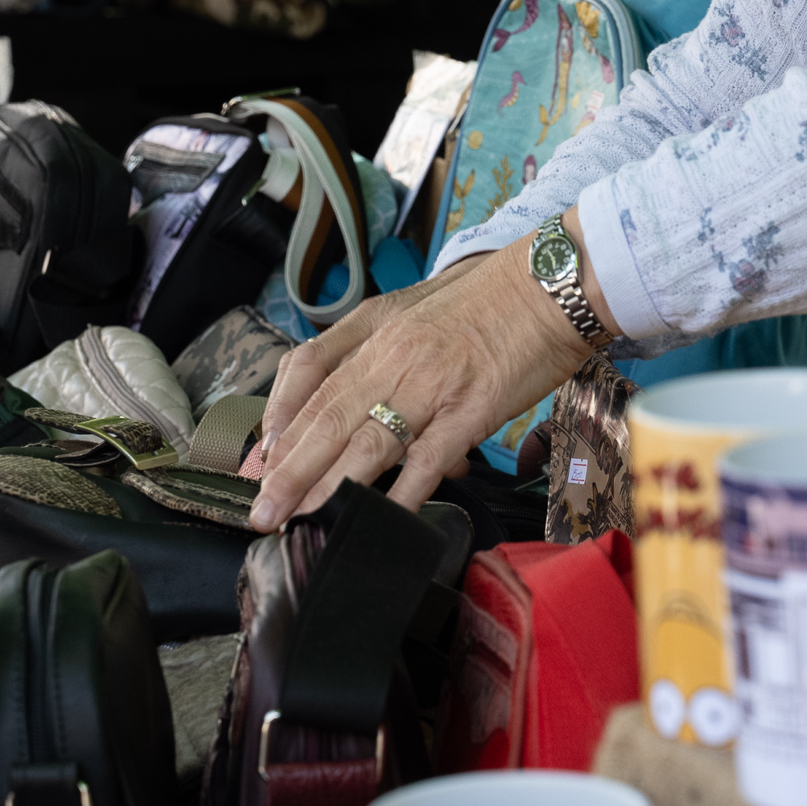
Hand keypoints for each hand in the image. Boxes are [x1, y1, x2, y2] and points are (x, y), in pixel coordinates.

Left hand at [247, 236, 593, 529]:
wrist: (550, 285)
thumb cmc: (486, 301)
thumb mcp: (415, 311)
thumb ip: (380, 355)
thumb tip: (358, 417)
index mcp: (374, 327)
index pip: (307, 374)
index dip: (278, 420)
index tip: (257, 461)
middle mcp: (392, 354)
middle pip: (326, 415)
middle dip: (288, 468)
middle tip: (262, 510)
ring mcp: (431, 382)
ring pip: (365, 440)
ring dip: (327, 486)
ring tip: (300, 520)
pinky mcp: (471, 408)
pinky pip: (427, 457)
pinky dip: (401, 491)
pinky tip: (379, 517)